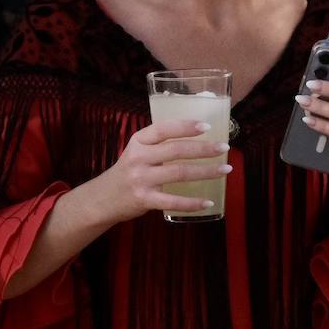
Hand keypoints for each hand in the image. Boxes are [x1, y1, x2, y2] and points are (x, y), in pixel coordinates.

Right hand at [97, 119, 231, 223]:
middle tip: (224, 148)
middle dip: (203, 149)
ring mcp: (141, 180)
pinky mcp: (144, 200)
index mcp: (138, 141)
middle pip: (176, 150)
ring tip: (225, 170)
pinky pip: (172, 201)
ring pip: (179, 173)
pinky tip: (208, 201)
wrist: (103, 199)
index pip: (163, 129)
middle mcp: (138, 158)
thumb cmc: (129, 171)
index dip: (185, 126)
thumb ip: (159, 143)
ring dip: (205, 172)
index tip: (207, 126)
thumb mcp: (138, 151)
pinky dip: (192, 203)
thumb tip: (197, 135)